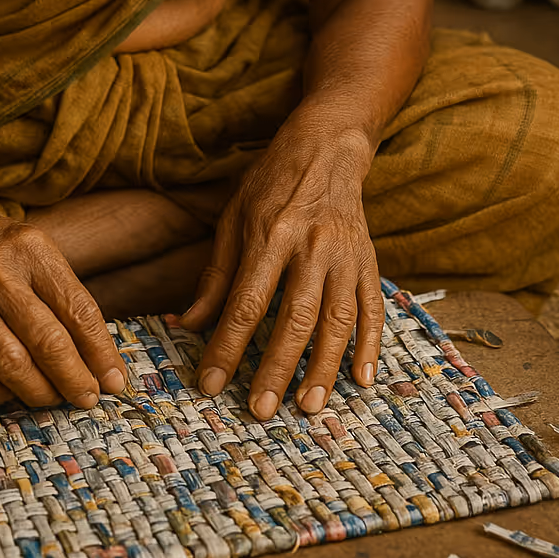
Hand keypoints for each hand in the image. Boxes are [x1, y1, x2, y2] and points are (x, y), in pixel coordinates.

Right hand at [0, 192, 125, 407]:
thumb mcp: (30, 245)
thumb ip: (60, 291)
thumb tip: (95, 352)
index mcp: (31, 248)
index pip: (77, 308)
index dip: (101, 351)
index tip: (115, 380)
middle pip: (47, 340)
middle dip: (75, 379)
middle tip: (88, 398)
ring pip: (10, 363)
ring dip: (39, 391)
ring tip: (54, 399)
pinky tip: (12, 392)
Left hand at [172, 123, 382, 418]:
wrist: (327, 146)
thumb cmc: (271, 182)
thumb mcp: (233, 217)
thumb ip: (215, 274)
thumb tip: (186, 323)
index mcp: (271, 234)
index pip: (246, 302)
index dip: (226, 346)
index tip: (210, 384)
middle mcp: (311, 246)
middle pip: (294, 317)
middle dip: (275, 368)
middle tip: (260, 411)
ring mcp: (345, 254)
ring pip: (337, 320)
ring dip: (323, 367)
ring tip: (308, 406)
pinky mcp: (369, 260)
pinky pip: (373, 309)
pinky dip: (370, 346)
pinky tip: (361, 380)